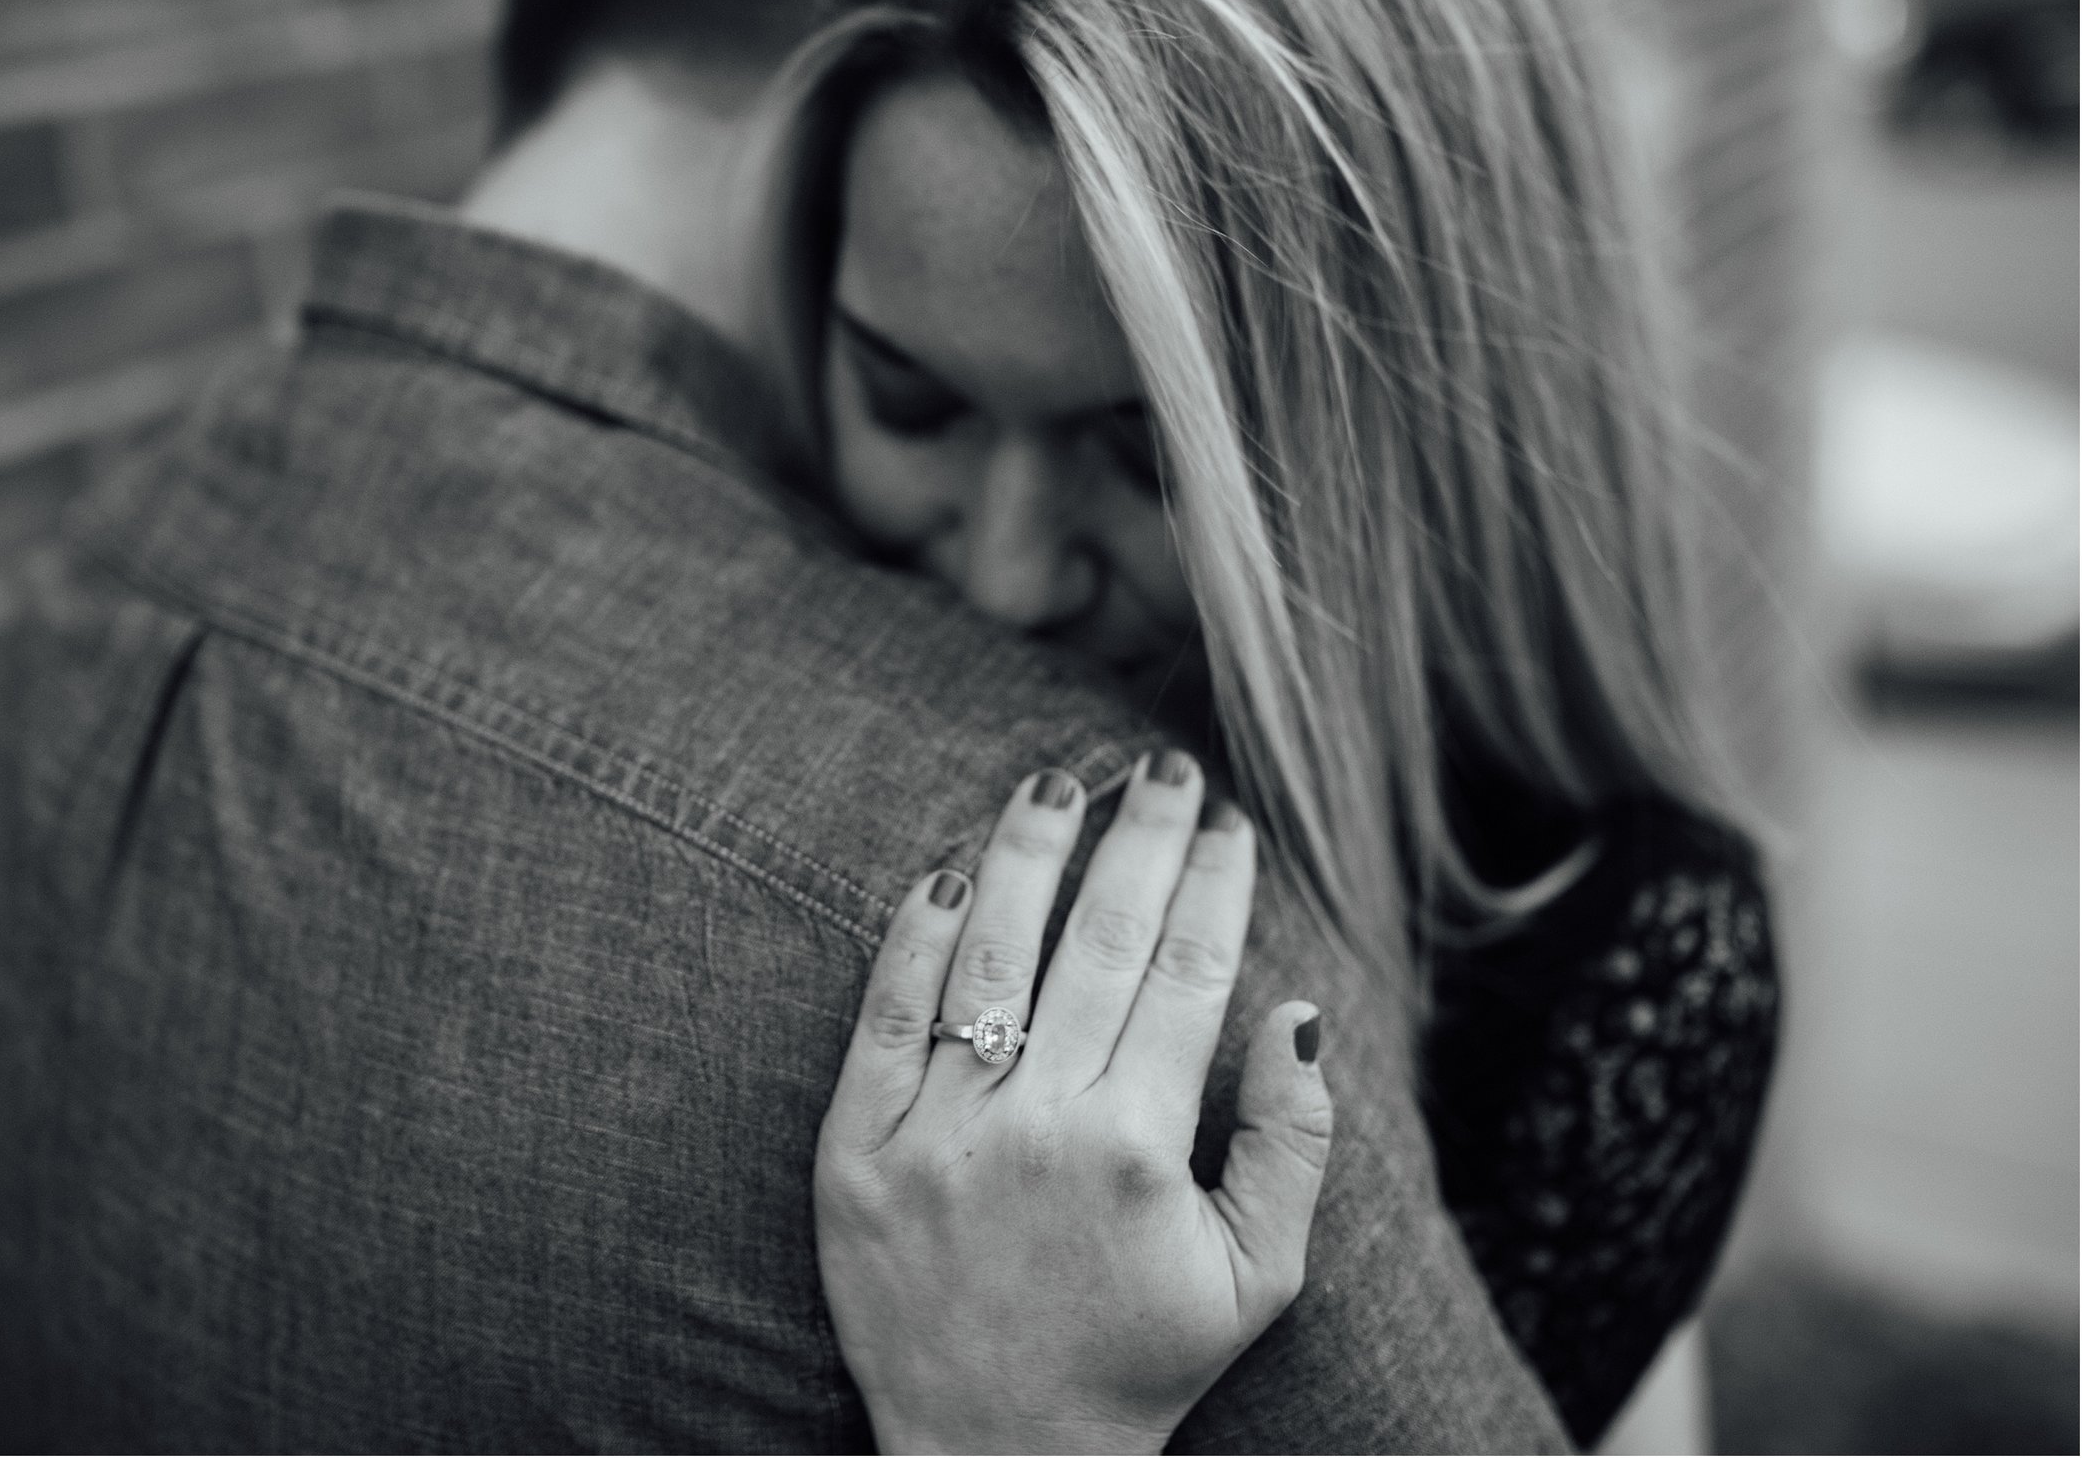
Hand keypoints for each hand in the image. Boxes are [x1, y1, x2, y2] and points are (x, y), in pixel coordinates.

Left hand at [814, 753, 1333, 1453]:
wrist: (993, 1457)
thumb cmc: (1136, 1360)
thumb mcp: (1255, 1278)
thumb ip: (1292, 1144)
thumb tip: (1300, 1010)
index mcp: (1137, 1153)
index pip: (1186, 976)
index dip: (1213, 885)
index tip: (1229, 821)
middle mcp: (1034, 1129)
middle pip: (1098, 943)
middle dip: (1140, 838)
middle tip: (1163, 764)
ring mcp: (933, 1136)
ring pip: (984, 956)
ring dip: (1024, 855)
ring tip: (1056, 783)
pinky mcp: (852, 1154)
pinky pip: (883, 1018)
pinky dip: (910, 939)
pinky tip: (942, 873)